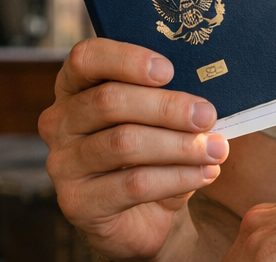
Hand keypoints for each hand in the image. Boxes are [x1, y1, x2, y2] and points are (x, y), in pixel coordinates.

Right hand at [38, 38, 228, 259]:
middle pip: (109, 101)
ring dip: (178, 145)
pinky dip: (177, 177)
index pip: (85, 59)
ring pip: (124, 143)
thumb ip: (167, 97)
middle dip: (166, 107)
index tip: (168, 70)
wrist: (142, 216)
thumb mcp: (155, 118)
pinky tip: (204, 174)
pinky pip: (133, 184)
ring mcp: (63, 164)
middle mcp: (59, 122)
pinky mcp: (78, 203)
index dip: (125, 60)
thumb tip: (203, 95)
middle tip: (206, 115)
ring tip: (216, 149)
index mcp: (74, 87)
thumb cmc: (150, 153)